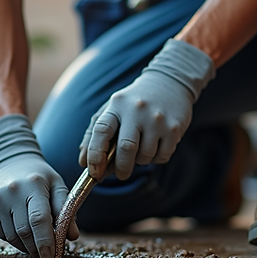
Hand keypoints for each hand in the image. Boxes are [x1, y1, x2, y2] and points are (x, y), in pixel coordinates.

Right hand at [0, 115, 76, 257]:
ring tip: (37, 246)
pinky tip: (23, 233)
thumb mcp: (57, 185)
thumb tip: (72, 236)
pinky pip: (3, 234)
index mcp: (32, 185)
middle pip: (24, 232)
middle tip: (48, 257)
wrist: (10, 161)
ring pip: (12, 237)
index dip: (45, 241)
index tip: (51, 257)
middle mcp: (10, 193)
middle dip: (37, 249)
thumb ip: (66, 210)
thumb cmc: (39, 176)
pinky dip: (15, 240)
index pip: (38, 219)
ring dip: (27, 246)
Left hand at [80, 39, 214, 180]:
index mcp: (117, 105)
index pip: (101, 131)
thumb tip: (83, 162)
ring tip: (141, 149)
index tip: (94, 171)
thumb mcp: (112, 110)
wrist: (169, 83)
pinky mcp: (174, 128)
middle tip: (120, 174)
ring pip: (145, 156)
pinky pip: (162, 156)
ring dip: (140, 161)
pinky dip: (156, 158)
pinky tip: (155, 145)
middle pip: (126, 148)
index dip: (95, 154)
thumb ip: (94, 134)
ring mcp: (157, 119)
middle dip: (121, 168)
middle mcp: (137, 110)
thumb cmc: (134, 103)